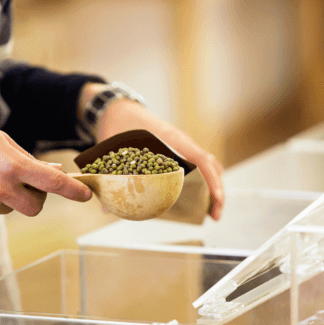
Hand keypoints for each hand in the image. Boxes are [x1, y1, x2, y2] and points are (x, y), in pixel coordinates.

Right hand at [0, 113, 91, 216]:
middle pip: (34, 207)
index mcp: (12, 166)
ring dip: (7, 197)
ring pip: (9, 208)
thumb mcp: (1, 140)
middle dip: (35, 197)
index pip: (53, 184)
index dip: (73, 191)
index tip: (85, 195)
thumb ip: (28, 160)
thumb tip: (53, 174)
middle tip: (27, 183)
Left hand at [82, 83, 224, 219]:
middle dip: (217, 191)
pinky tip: (196, 199)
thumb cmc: (119, 125)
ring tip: (209, 211)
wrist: (119, 109)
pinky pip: (197, 166)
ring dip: (212, 188)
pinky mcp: (178, 150)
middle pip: (211, 166)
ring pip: (207, 166)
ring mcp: (182, 146)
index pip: (201, 160)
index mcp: (172, 139)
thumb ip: (112, 177)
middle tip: (214, 215)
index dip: (212, 180)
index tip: (216, 199)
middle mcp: (182, 142)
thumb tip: (107, 209)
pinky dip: (203, 182)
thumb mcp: (114, 151)